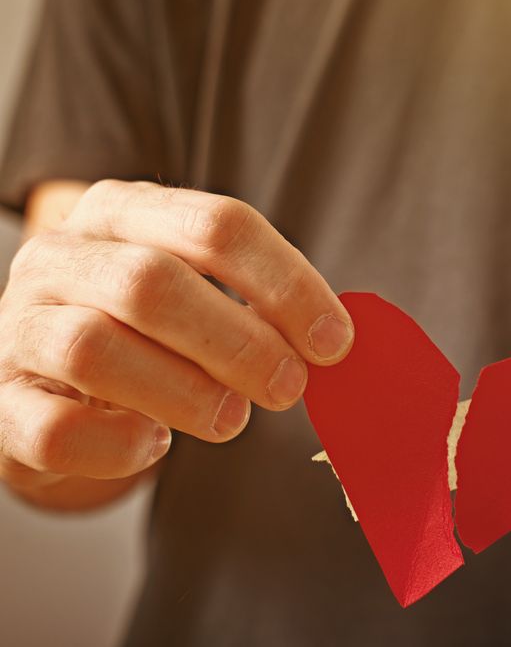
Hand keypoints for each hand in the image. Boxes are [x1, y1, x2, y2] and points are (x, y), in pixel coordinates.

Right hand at [0, 180, 352, 491]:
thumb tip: (332, 343)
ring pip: (94, 349)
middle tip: (288, 387)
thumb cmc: (143, 333)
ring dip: (184, 391)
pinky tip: (155, 444)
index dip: (286, 284)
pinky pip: (53, 427)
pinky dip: (116, 444)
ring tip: (234, 420)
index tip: (333, 342)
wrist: (44, 380)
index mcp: (123, 212)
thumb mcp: (194, 293)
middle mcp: (61, 256)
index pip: (217, 226)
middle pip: (153, 283)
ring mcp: (16, 327)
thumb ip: (255, 306)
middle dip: (238, 341)